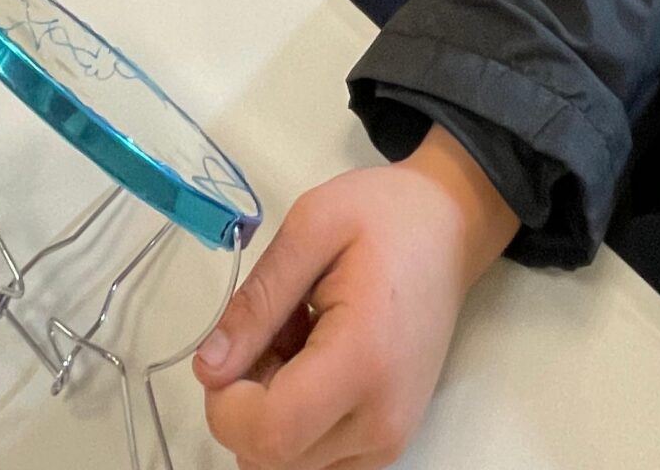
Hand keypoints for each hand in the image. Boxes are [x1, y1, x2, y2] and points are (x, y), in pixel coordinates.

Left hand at [195, 130, 519, 469]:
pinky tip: (311, 364)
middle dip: (245, 401)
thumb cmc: (386, 215)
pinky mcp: (388, 442)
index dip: (225, 403)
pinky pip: (315, 458)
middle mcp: (381, 420)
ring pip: (287, 463)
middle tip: (272, 330)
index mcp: (363, 360)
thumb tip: (208, 368)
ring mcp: (389, 439)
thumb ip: (256, 300)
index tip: (229, 348)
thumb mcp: (311, 226)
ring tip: (297, 340)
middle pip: (271, 458)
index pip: (269, 434)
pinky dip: (296, 421)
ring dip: (269, 412)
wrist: (451, 228)